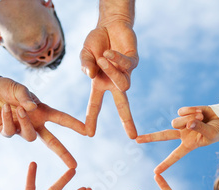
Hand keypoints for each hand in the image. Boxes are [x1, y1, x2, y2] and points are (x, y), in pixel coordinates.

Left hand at [0, 77, 86, 167]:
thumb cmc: (7, 87)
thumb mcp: (19, 88)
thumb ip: (27, 98)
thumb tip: (32, 109)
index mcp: (42, 112)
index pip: (62, 119)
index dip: (75, 125)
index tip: (88, 131)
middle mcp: (35, 123)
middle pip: (52, 142)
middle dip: (63, 153)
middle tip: (73, 166)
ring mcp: (21, 129)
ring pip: (29, 136)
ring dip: (25, 122)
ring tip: (18, 108)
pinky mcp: (7, 132)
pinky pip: (10, 131)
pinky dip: (7, 119)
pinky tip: (4, 108)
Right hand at [80, 20, 138, 138]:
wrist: (109, 24)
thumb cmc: (96, 41)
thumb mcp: (85, 53)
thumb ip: (85, 64)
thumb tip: (90, 75)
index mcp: (100, 83)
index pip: (95, 105)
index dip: (91, 119)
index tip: (89, 134)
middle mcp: (114, 82)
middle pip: (123, 105)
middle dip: (127, 120)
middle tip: (132, 136)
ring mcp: (125, 73)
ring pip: (123, 85)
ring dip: (111, 72)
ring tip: (102, 57)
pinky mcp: (134, 62)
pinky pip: (127, 66)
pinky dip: (116, 59)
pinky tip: (108, 51)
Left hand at [136, 106, 218, 173]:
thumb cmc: (217, 131)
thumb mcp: (211, 135)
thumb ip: (199, 129)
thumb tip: (188, 124)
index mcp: (188, 145)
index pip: (175, 156)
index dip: (166, 164)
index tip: (155, 172)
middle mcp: (182, 134)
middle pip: (163, 136)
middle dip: (150, 138)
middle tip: (136, 140)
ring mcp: (182, 123)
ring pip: (176, 121)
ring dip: (189, 119)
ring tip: (202, 119)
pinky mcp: (184, 112)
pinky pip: (182, 111)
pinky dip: (192, 111)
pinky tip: (200, 113)